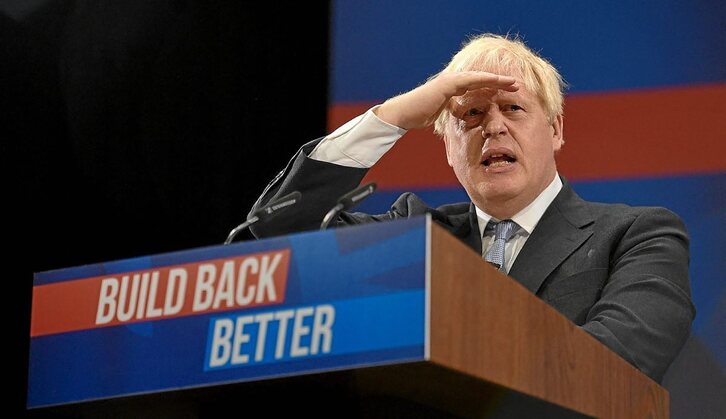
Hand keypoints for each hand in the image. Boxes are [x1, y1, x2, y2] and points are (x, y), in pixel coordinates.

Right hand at [374, 71, 517, 129]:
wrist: (404, 113)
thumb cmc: (418, 116)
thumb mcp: (442, 117)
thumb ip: (452, 115)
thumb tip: (461, 124)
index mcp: (453, 90)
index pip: (478, 88)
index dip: (494, 90)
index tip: (508, 94)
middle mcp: (454, 82)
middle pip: (482, 80)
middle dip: (500, 83)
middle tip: (518, 86)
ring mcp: (451, 80)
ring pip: (480, 78)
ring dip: (497, 80)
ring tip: (514, 83)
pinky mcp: (448, 83)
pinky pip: (471, 79)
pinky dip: (485, 79)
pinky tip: (497, 81)